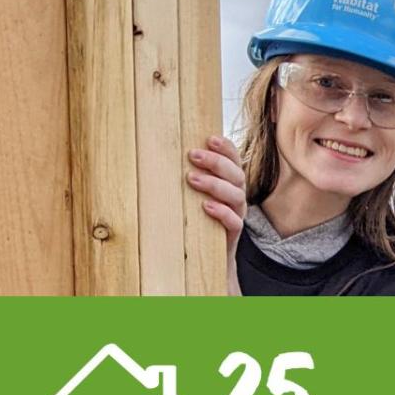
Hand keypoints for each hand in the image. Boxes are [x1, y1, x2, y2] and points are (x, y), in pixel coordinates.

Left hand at [186, 135, 246, 254]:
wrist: (205, 255)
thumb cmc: (194, 217)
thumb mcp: (190, 193)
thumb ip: (187, 175)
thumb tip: (157, 154)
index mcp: (230, 181)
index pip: (234, 159)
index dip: (225, 148)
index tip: (209, 138)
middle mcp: (236, 195)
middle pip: (236, 174)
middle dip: (216, 162)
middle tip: (192, 156)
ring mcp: (237, 214)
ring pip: (236, 195)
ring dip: (214, 184)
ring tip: (192, 179)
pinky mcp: (233, 233)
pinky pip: (235, 221)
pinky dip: (222, 212)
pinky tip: (206, 206)